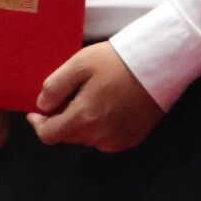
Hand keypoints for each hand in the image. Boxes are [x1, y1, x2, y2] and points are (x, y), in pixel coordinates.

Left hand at [30, 42, 163, 152]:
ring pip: (88, 138)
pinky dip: (102, 127)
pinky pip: (107, 139)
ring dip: (83, 124)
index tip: (37, 113)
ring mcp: (118, 140)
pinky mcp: (134, 138)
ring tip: (93, 100)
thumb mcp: (80, 63)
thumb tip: (42, 105)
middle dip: (63, 120)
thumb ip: (55, 86)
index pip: (49, 135)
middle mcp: (99, 136)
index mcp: (83, 118)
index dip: (38, 124)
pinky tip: (111, 108)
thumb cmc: (120, 60)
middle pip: (69, 136)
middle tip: (69, 98)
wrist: (163, 61)